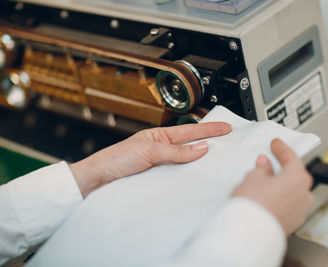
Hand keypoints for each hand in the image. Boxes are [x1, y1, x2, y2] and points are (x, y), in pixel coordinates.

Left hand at [70, 122, 231, 197]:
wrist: (96, 180)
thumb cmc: (115, 160)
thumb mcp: (148, 151)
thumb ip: (175, 151)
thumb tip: (200, 148)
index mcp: (159, 137)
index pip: (190, 131)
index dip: (209, 130)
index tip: (226, 127)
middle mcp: (161, 150)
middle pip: (190, 146)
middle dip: (209, 143)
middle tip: (229, 142)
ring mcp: (160, 165)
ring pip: (185, 162)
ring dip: (200, 162)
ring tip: (218, 160)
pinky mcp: (156, 179)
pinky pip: (177, 176)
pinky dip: (188, 176)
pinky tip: (196, 179)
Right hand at [231, 138, 313, 234]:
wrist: (249, 234)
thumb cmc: (254, 206)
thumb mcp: (253, 177)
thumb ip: (262, 169)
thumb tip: (265, 165)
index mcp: (298, 178)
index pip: (291, 158)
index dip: (281, 149)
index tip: (277, 144)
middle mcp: (304, 195)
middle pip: (294, 176)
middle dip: (282, 169)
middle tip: (269, 163)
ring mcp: (299, 212)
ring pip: (291, 192)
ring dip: (280, 186)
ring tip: (263, 184)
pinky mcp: (291, 224)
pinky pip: (287, 205)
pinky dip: (279, 200)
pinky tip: (265, 199)